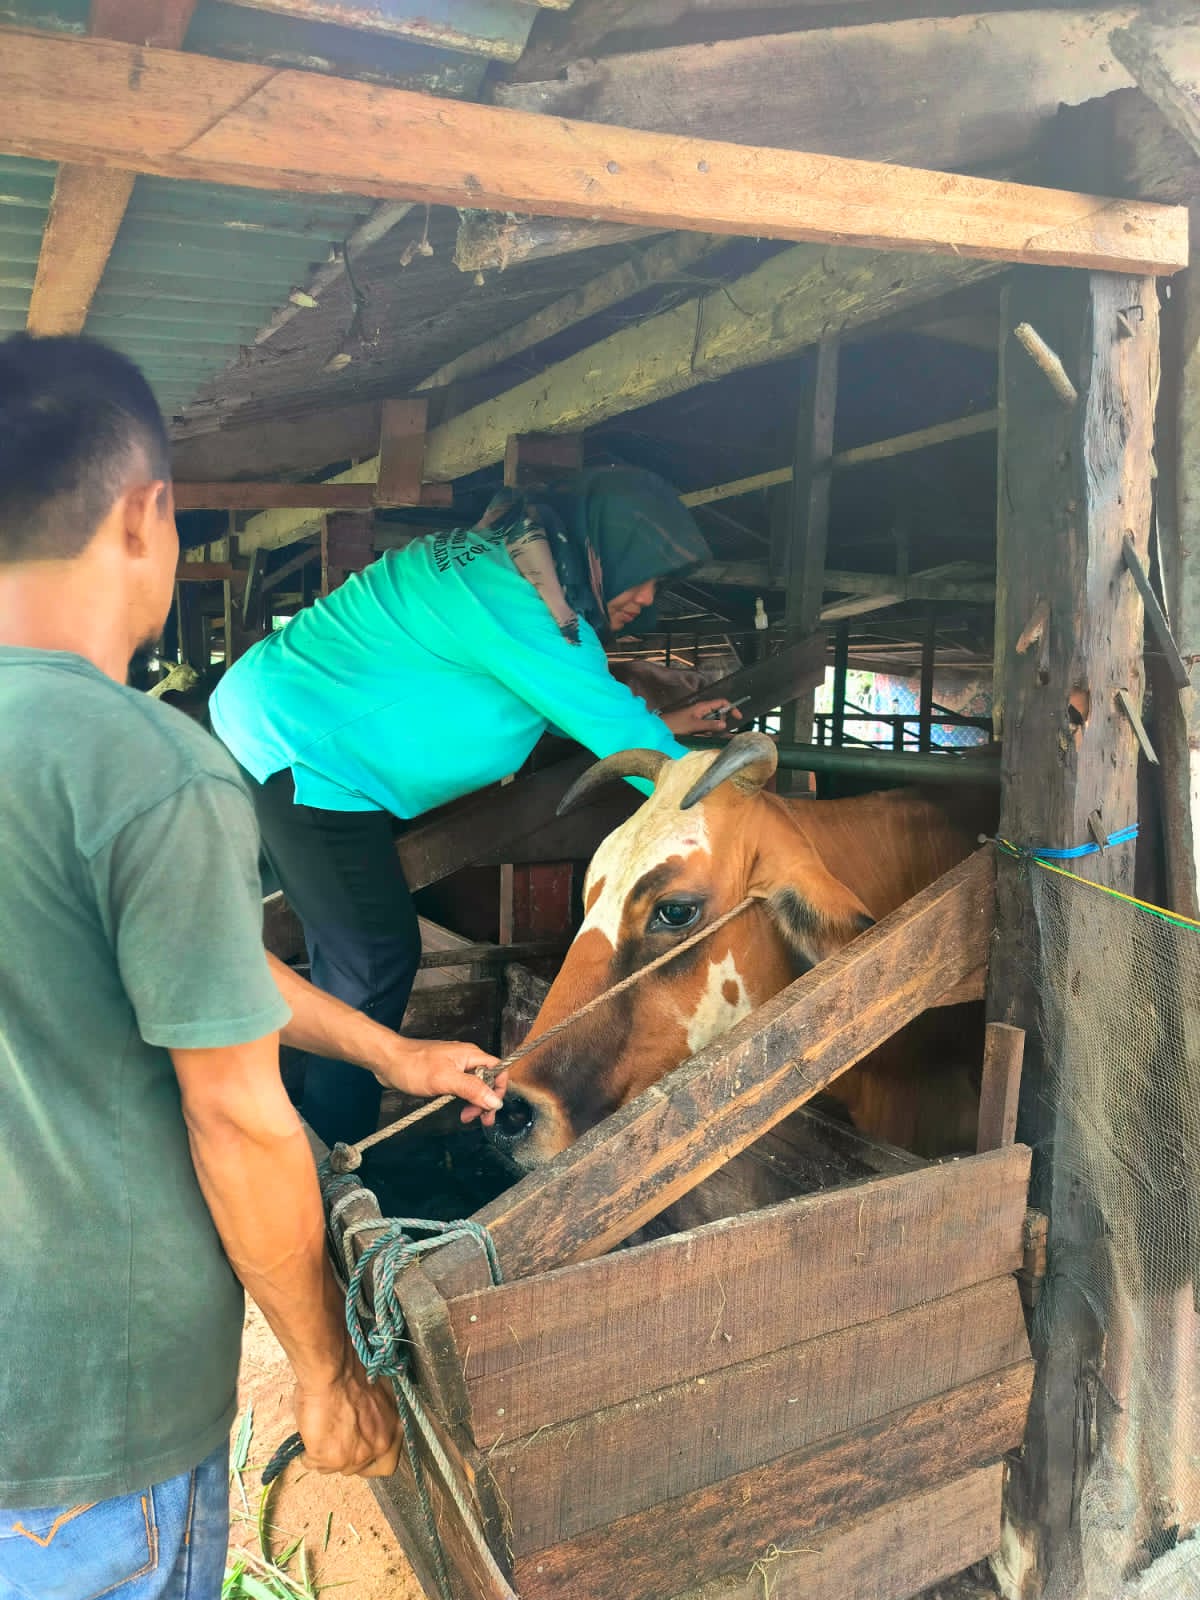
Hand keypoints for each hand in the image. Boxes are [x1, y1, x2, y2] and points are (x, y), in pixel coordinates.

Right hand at [294, 1349, 401, 1477]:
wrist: (335, 1370)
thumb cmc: (353, 1372)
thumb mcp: (376, 1397)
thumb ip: (375, 1419)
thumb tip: (363, 1424)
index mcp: (392, 1430)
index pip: (386, 1463)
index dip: (371, 1458)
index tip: (359, 1448)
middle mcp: (378, 1448)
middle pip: (360, 1468)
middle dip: (347, 1456)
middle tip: (336, 1440)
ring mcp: (355, 1457)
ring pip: (336, 1468)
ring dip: (327, 1455)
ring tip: (320, 1433)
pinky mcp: (331, 1460)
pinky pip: (314, 1464)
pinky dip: (309, 1453)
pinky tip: (309, 1435)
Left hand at [371, 1038, 505, 1125]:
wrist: (387, 1060)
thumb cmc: (413, 1066)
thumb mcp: (445, 1080)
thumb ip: (472, 1089)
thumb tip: (496, 1100)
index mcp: (470, 1055)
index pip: (498, 1070)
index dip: (499, 1090)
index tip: (489, 1109)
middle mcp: (465, 1059)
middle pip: (487, 1080)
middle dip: (485, 1101)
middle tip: (477, 1119)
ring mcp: (454, 1066)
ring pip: (474, 1086)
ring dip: (473, 1103)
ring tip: (465, 1117)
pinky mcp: (443, 1074)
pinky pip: (460, 1088)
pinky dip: (461, 1100)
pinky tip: (455, 1108)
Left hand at [661, 699, 744, 737]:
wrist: (659, 729)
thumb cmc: (674, 724)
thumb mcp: (694, 725)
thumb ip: (709, 724)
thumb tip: (725, 724)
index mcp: (703, 707)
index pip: (722, 702)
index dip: (732, 708)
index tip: (738, 717)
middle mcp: (702, 711)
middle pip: (719, 715)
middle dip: (720, 724)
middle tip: (716, 732)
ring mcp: (698, 719)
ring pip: (712, 724)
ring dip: (711, 731)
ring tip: (702, 735)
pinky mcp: (694, 726)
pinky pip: (705, 730)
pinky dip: (705, 734)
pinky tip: (699, 738)